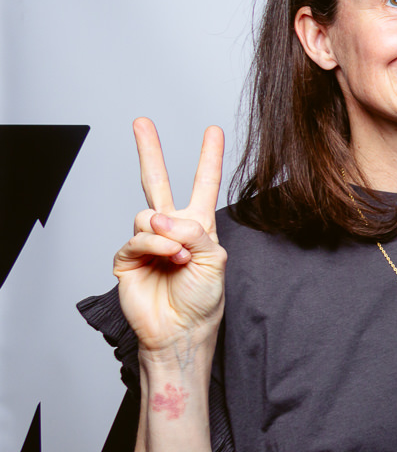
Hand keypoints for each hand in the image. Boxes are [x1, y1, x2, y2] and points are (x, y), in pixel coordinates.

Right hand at [112, 118, 227, 351]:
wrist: (181, 329)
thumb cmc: (203, 298)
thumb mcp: (214, 259)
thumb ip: (193, 231)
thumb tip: (159, 218)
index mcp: (198, 225)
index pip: (203, 183)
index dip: (209, 157)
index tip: (214, 131)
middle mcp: (171, 228)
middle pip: (156, 181)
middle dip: (149, 150)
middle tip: (141, 122)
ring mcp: (147, 241)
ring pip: (148, 215)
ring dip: (168, 236)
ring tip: (180, 257)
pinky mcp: (128, 257)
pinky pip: (137, 238)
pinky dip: (155, 247)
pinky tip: (169, 259)